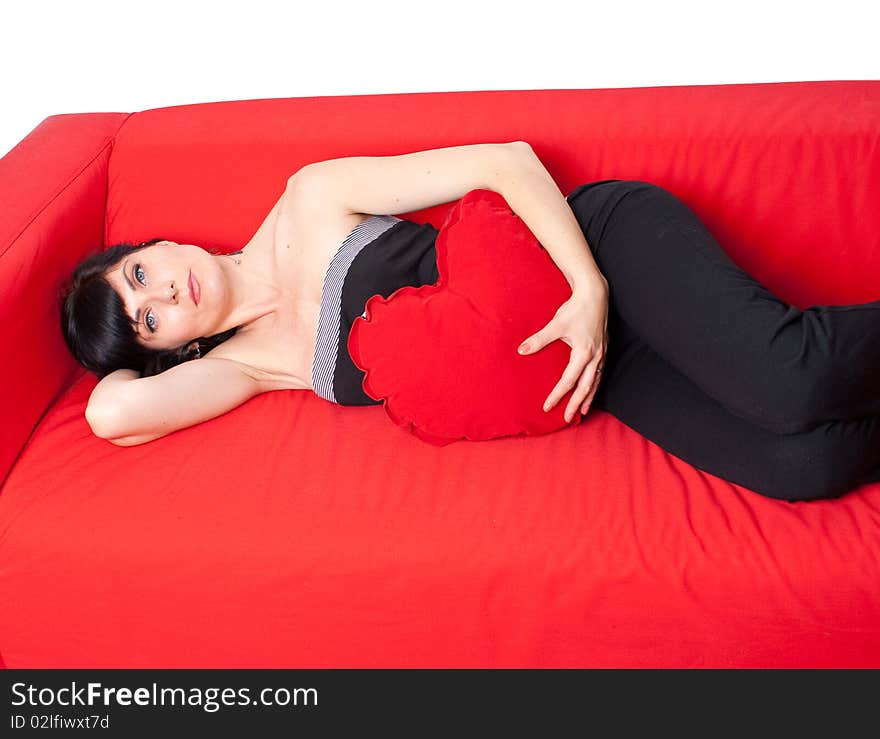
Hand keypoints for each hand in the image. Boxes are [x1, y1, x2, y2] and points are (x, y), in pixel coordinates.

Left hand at [517, 279, 608, 422]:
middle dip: (576, 404)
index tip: (548, 407)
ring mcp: (601, 354)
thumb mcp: (556, 324)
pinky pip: (600, 373)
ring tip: (583, 411)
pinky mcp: (603, 349)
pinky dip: (595, 385)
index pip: (568, 381)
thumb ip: (539, 339)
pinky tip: (591, 389)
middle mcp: (595, 357)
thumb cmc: (576, 309)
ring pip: (596, 382)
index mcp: (583, 353)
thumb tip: (521, 350)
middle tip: (567, 418)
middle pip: (586, 387)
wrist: (595, 294)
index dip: (558, 395)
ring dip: (588, 398)